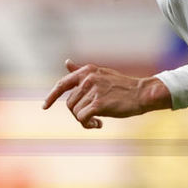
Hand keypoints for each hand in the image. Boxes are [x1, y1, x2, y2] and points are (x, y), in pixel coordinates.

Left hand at [42, 59, 170, 128]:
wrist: (142, 93)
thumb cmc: (123, 86)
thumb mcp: (101, 74)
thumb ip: (82, 71)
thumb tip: (67, 62)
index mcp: (87, 71)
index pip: (62, 84)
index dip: (51, 96)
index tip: (44, 106)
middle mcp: (88, 79)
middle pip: (70, 103)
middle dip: (78, 113)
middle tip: (92, 118)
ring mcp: (93, 90)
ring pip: (76, 112)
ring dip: (85, 120)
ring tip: (98, 121)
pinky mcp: (98, 104)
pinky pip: (82, 119)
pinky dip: (88, 125)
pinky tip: (99, 125)